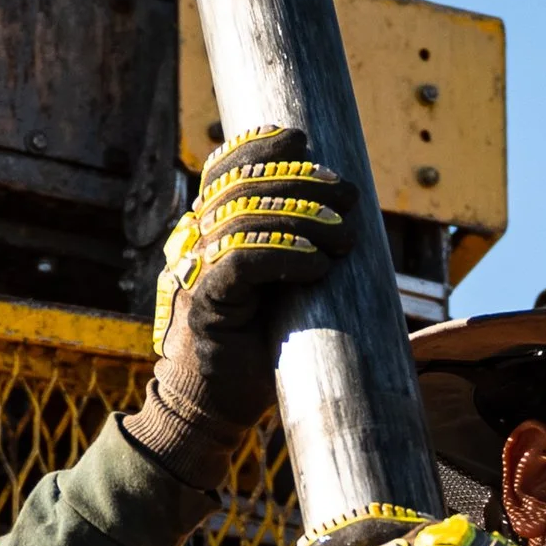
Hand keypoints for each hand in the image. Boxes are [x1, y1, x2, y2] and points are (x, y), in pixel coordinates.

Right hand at [125, 124, 356, 488]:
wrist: (213, 407)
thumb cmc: (254, 347)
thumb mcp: (276, 286)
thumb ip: (288, 246)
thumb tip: (342, 210)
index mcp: (207, 230)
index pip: (223, 170)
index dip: (259, 145)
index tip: (301, 138)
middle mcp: (195, 243)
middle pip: (242, 186)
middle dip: (303, 181)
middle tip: (350, 197)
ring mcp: (196, 272)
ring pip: (247, 218)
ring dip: (306, 221)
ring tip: (345, 239)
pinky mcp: (206, 304)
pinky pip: (244, 262)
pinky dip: (287, 256)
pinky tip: (318, 266)